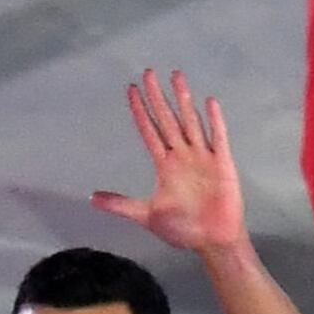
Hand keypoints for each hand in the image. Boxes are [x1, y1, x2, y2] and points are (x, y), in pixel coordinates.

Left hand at [89, 69, 246, 258]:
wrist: (212, 241)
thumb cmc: (183, 228)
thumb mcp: (146, 215)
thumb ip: (120, 204)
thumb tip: (91, 199)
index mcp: (165, 165)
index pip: (149, 130)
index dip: (140, 110)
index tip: (131, 90)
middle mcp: (182, 156)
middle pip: (167, 119)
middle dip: (157, 96)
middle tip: (149, 72)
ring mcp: (203, 157)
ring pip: (190, 122)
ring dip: (183, 100)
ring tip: (176, 76)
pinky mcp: (222, 164)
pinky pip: (218, 138)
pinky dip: (214, 121)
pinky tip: (209, 102)